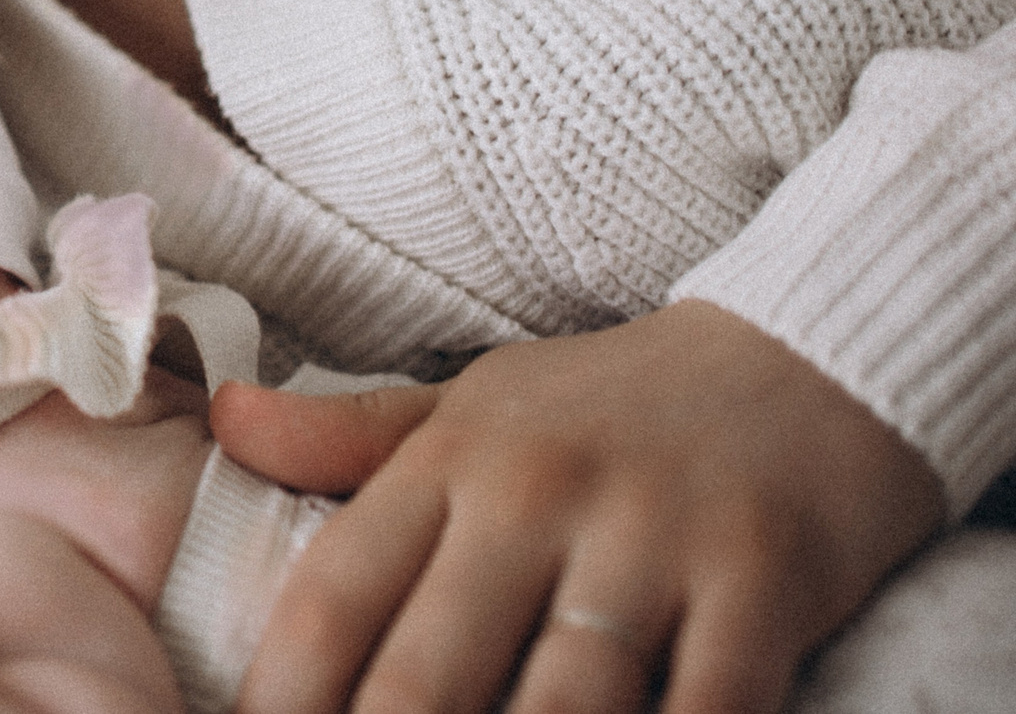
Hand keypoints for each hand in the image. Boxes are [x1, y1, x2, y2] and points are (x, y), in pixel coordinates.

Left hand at [212, 301, 943, 713]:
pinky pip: (703, 710)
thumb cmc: (612, 405)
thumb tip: (223, 421)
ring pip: (557, 708)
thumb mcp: (472, 403)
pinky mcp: (761, 584)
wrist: (810, 355)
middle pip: (427, 676)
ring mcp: (650, 541)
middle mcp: (535, 496)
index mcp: (452, 461)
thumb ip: (348, 437)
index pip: (333, 596)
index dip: (281, 696)